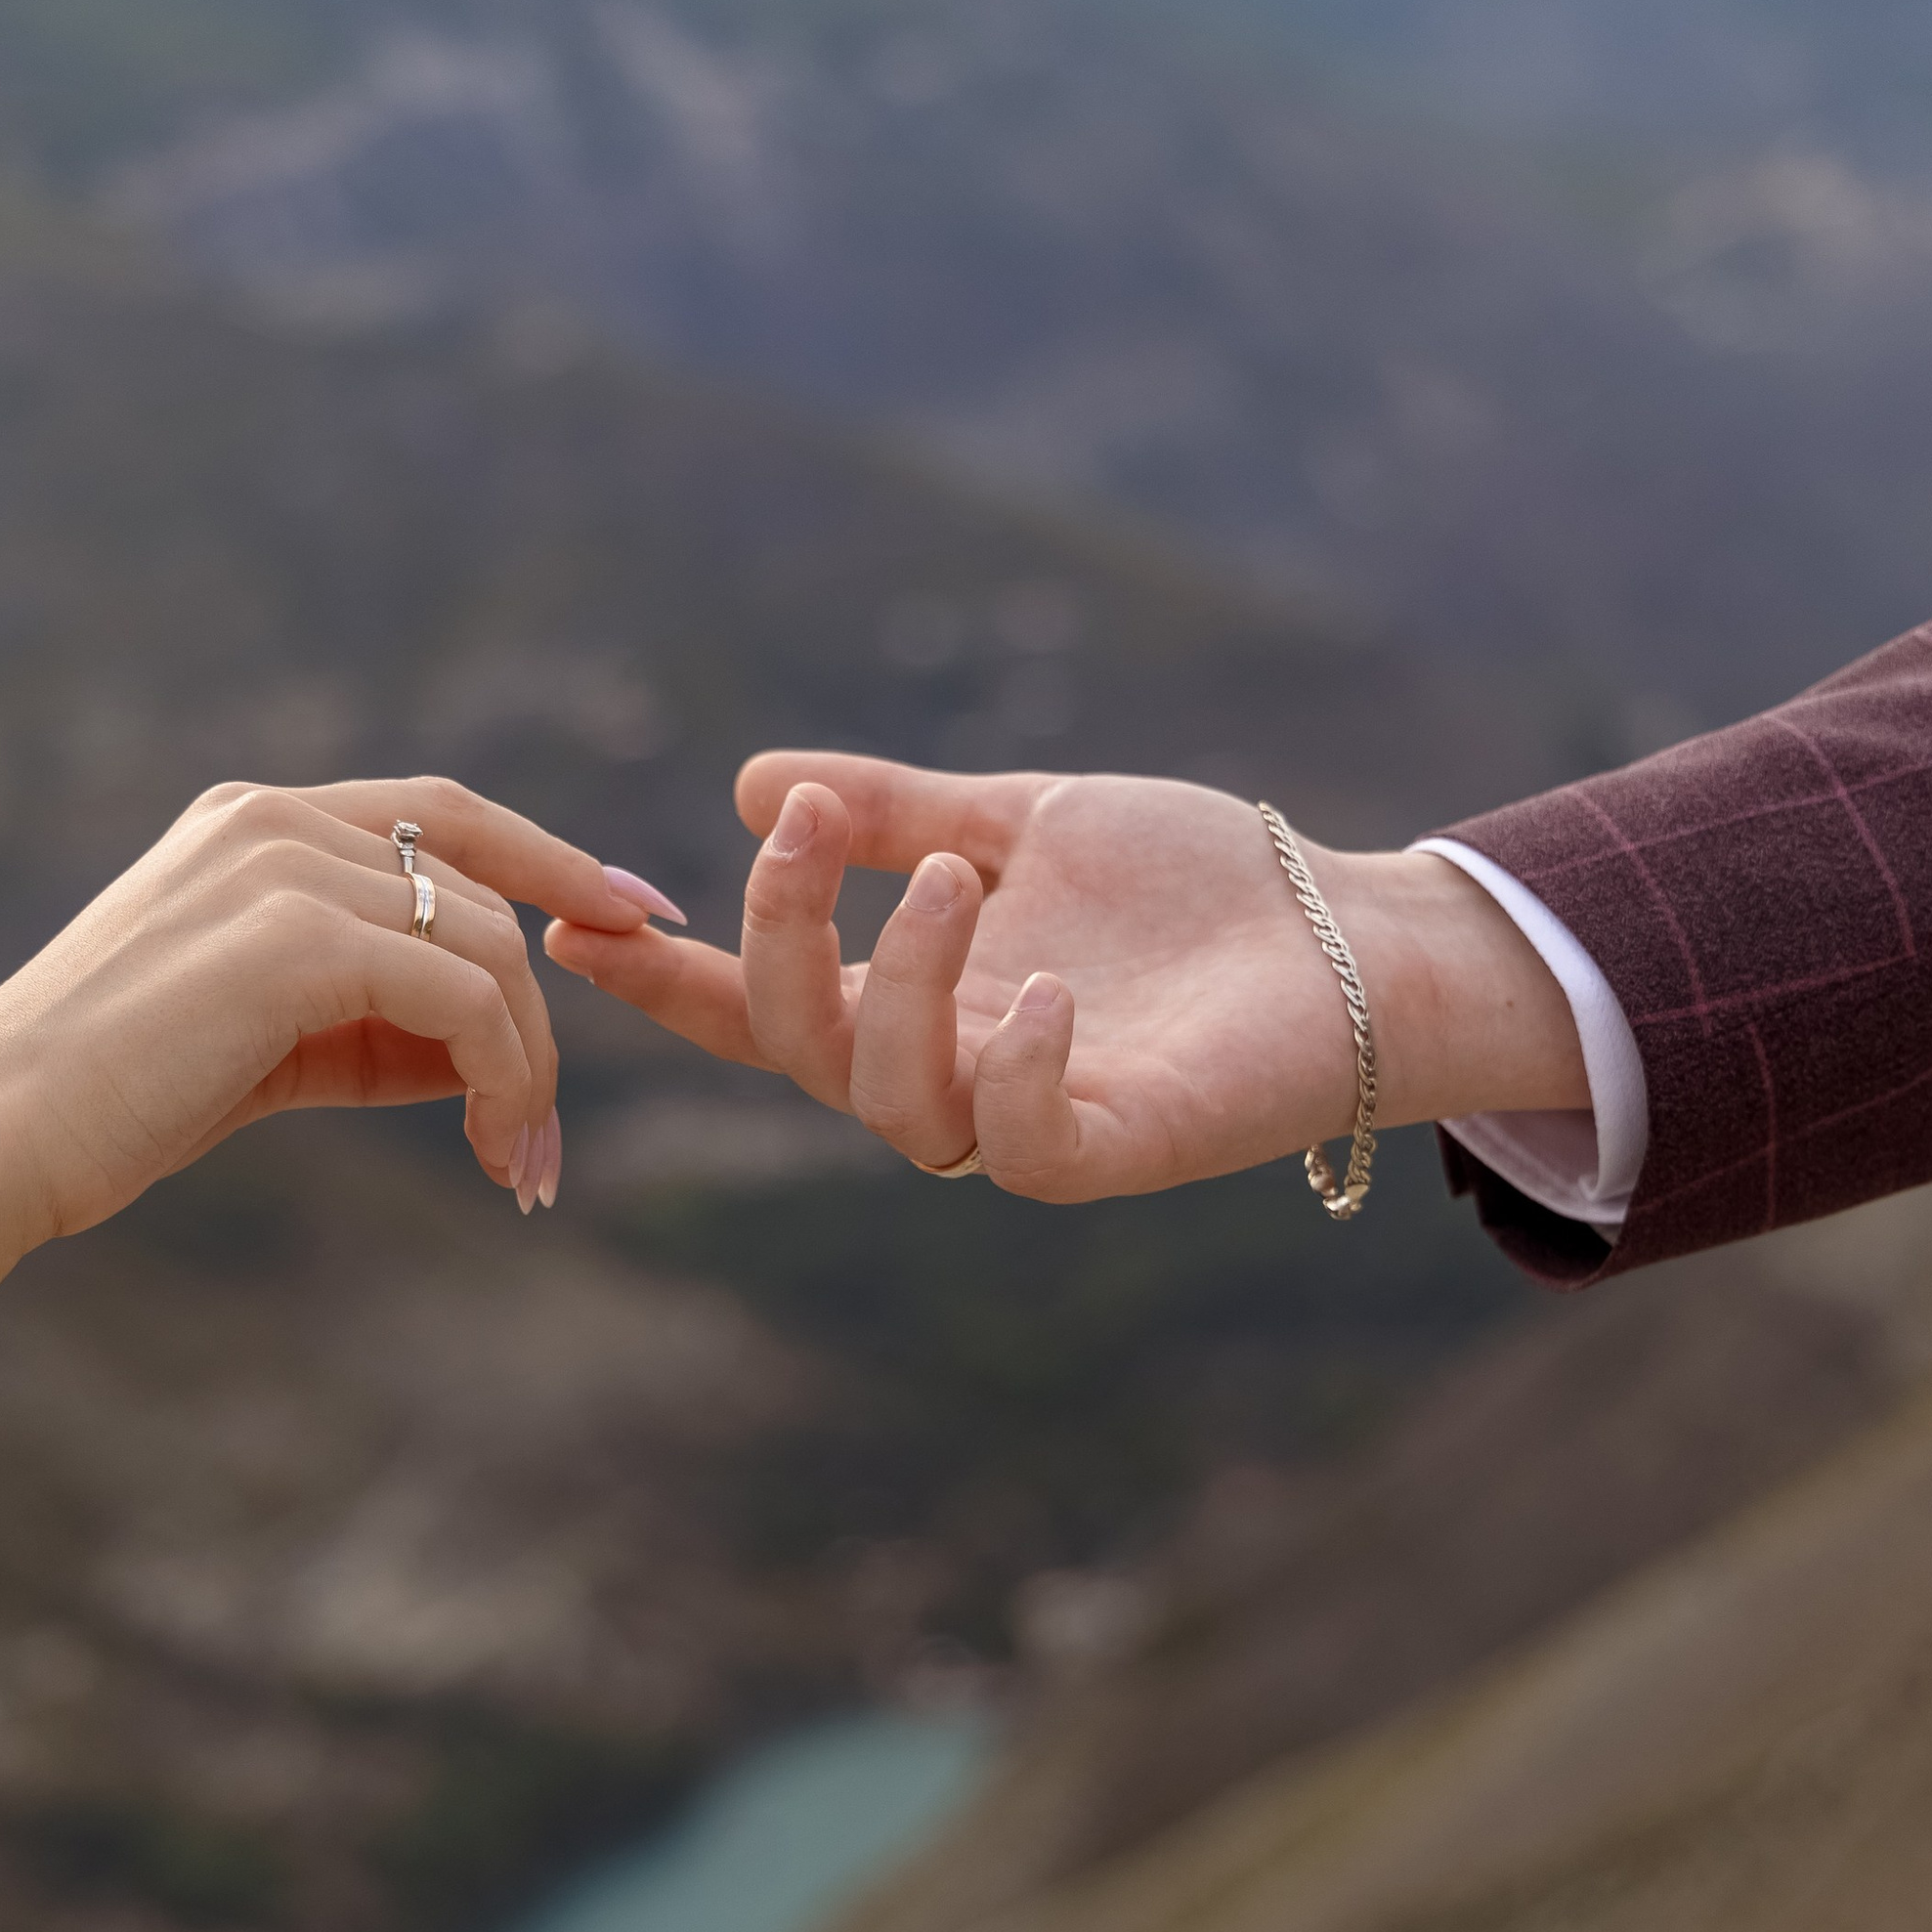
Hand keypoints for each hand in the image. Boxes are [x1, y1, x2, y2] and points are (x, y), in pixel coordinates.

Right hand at [0, 775, 660, 1243]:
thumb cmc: (112, 1106)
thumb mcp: (260, 1043)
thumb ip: (367, 1017)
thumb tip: (490, 1050)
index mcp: (254, 820)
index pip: (444, 816)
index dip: (556, 861)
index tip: (639, 916)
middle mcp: (272, 817)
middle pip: (481, 899)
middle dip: (538, 1023)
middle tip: (547, 1144)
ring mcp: (284, 867)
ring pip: (488, 949)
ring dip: (527, 1067)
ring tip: (518, 1165)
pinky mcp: (297, 938)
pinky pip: (466, 997)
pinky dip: (505, 1076)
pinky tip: (492, 1148)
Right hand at [548, 755, 1585, 1199]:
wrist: (1355, 934)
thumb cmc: (1199, 886)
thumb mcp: (1027, 817)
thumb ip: (899, 811)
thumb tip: (757, 782)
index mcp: (916, 999)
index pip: (761, 1005)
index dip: (668, 982)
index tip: (576, 926)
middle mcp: (950, 1069)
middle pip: (801, 1047)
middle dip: (780, 939)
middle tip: (808, 829)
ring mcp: (1026, 1117)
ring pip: (889, 1100)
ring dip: (893, 982)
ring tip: (949, 874)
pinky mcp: (1114, 1148)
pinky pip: (1020, 1149)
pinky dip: (1013, 1071)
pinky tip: (1043, 987)